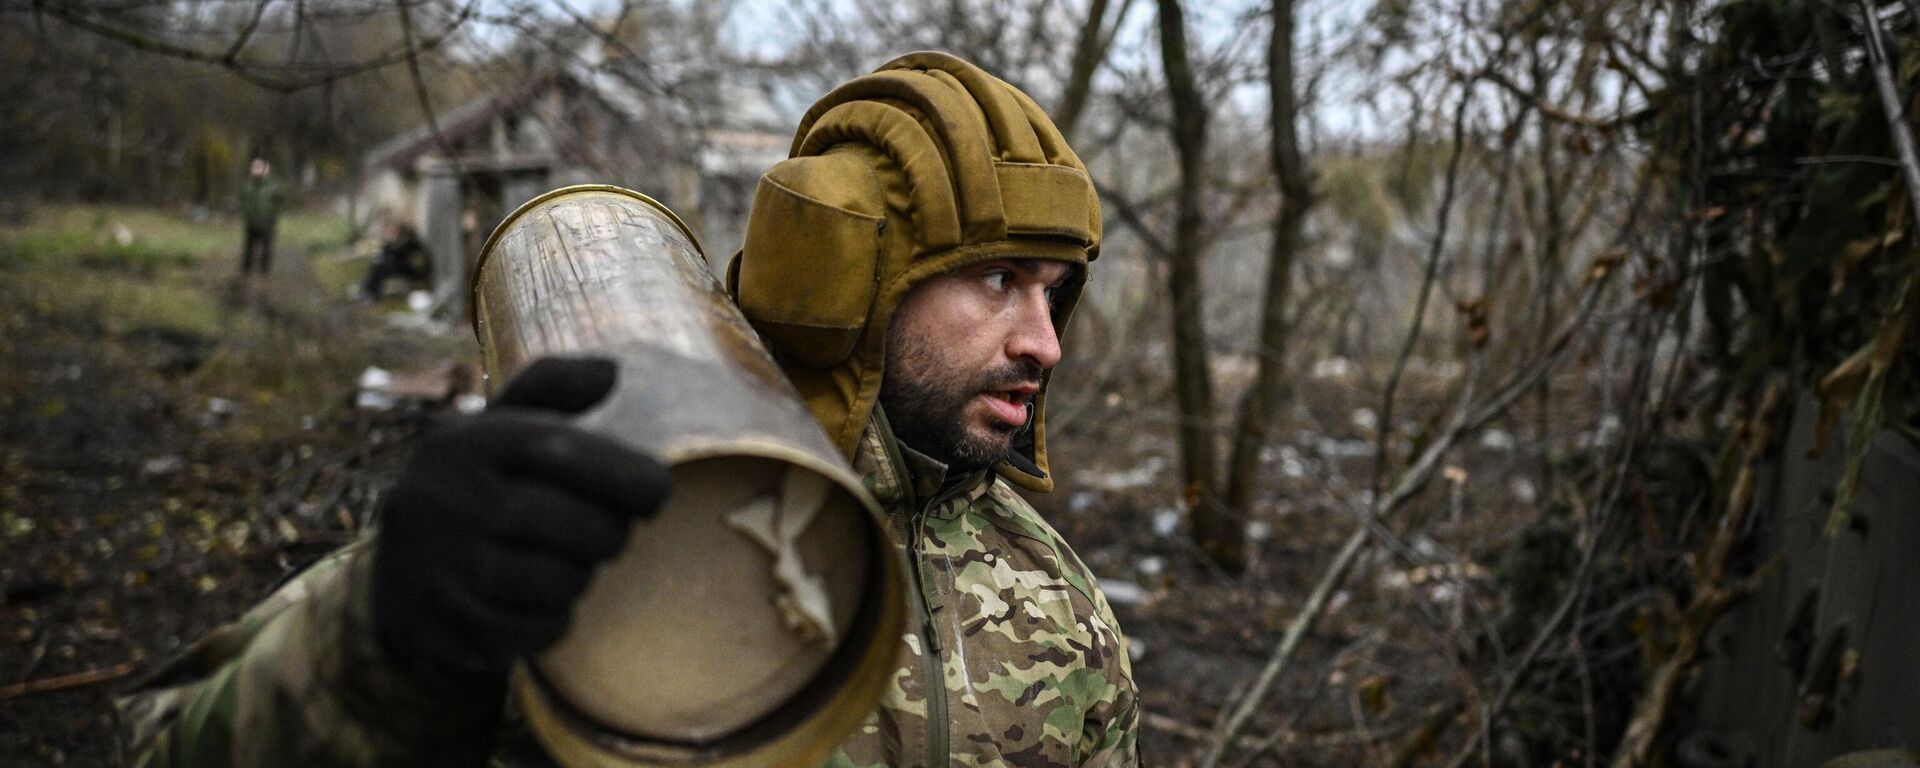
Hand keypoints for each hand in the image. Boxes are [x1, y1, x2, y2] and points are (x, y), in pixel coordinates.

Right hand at [370, 357, 669, 690]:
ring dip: (580, 576)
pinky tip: (536, 602)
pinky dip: (552, 619)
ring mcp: (439, 567)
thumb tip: (610, 372)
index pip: (559, 449)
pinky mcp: (445, 626)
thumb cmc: (474, 492)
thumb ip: (550, 386)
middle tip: (609, 534)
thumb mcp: (496, 429)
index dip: (621, 471)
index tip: (658, 491)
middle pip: (572, 522)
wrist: (395, 584)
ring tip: (566, 563)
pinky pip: (537, 628)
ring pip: (559, 579)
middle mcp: (444, 500)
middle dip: (609, 532)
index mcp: (464, 443)